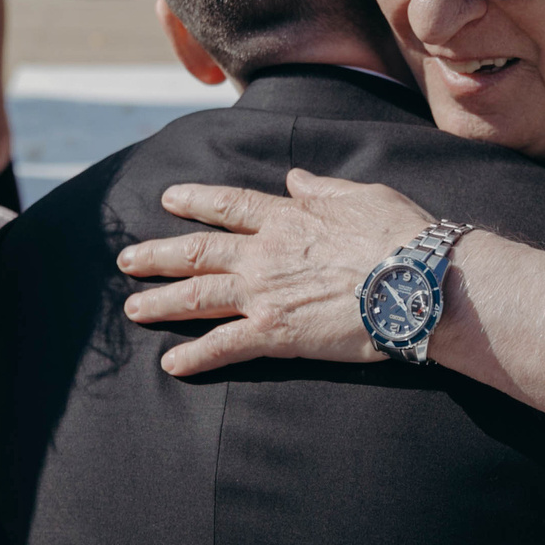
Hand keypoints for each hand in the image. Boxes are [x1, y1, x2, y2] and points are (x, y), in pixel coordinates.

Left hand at [116, 168, 435, 376]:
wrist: (417, 281)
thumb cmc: (400, 236)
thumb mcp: (363, 195)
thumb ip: (322, 189)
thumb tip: (296, 178)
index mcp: (287, 217)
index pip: (228, 205)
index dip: (195, 200)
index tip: (168, 198)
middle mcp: (265, 253)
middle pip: (197, 252)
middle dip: (157, 256)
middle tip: (127, 260)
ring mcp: (264, 293)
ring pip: (197, 296)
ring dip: (161, 303)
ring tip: (133, 310)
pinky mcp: (274, 333)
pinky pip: (224, 346)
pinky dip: (195, 357)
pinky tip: (171, 366)